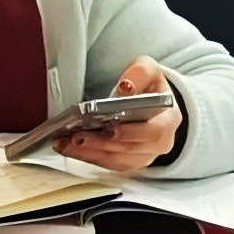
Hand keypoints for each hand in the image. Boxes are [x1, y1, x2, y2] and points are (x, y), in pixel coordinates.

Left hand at [52, 56, 182, 171]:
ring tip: (64, 144)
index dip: (130, 133)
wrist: (150, 99)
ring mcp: (145, 155)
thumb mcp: (147, 70)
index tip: (108, 129)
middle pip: (129, 149)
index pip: (153, 133)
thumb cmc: (148, 84)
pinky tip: (69, 148)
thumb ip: (138, 75)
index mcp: (168, 119)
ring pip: (117, 160)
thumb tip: (125, 88)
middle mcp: (160, 143)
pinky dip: (89, 157)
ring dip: (89, 154)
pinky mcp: (130, 161)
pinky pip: (109, 164)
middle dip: (100, 144)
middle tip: (75, 137)